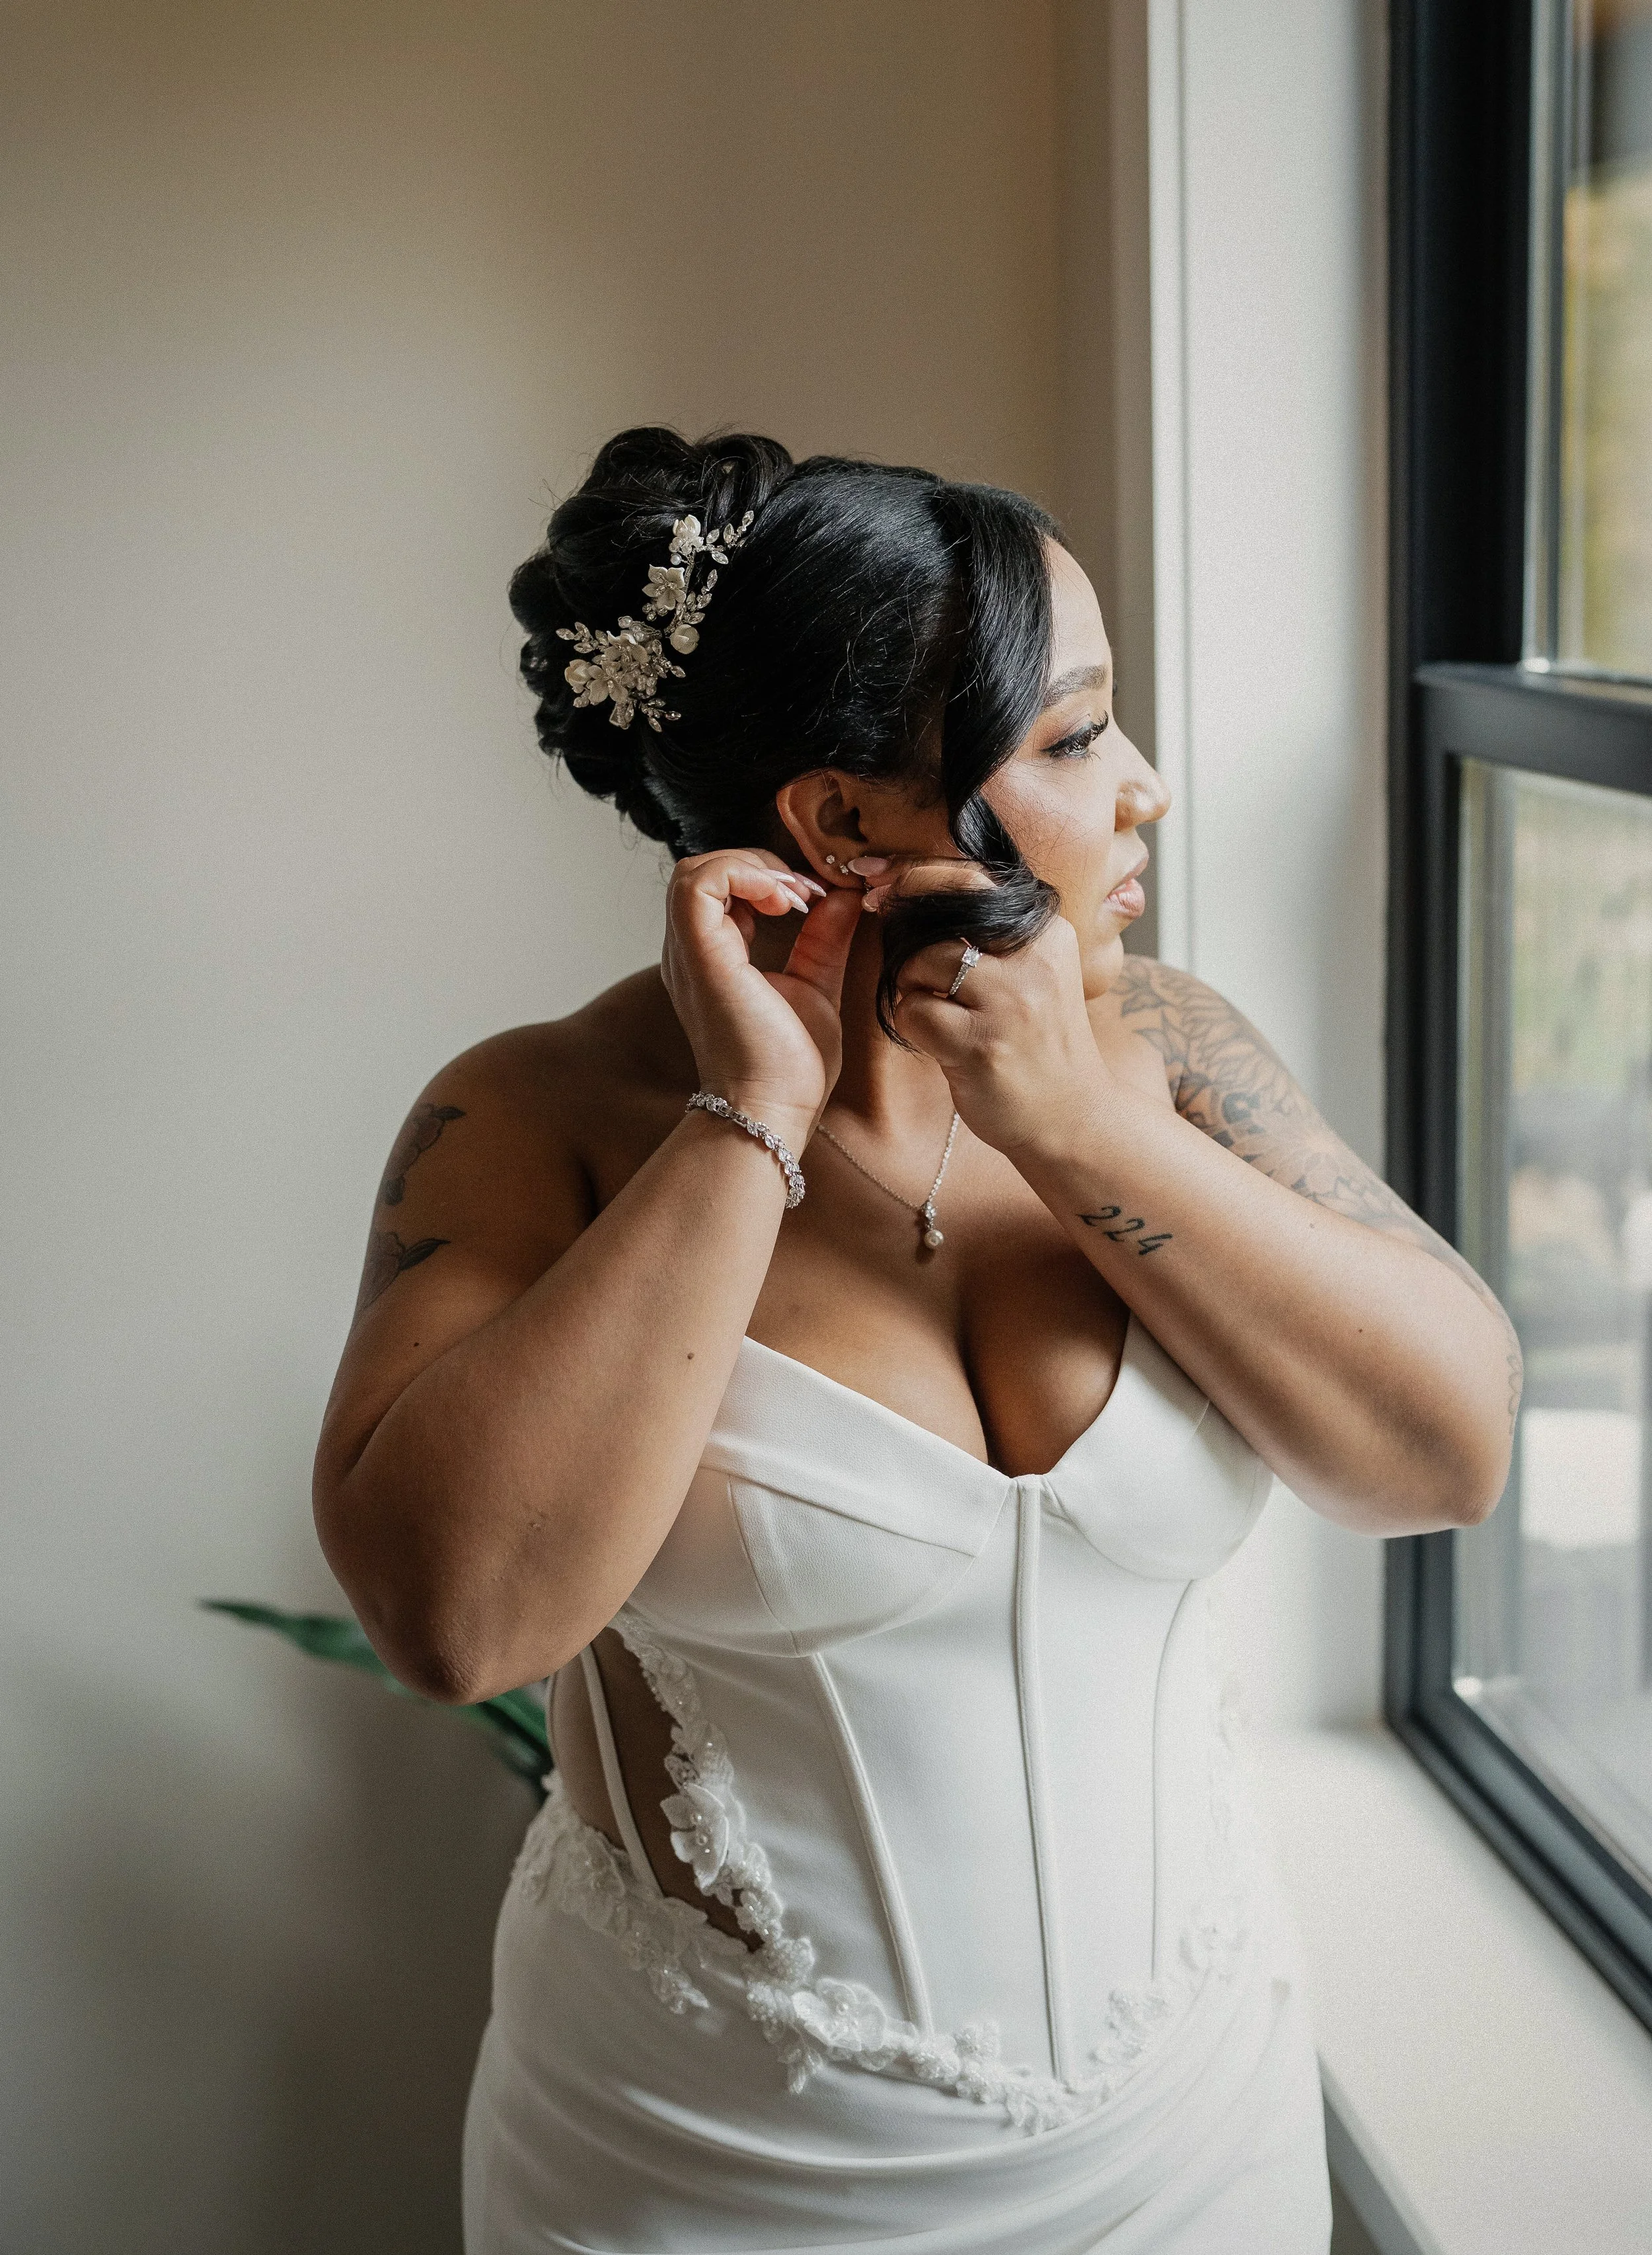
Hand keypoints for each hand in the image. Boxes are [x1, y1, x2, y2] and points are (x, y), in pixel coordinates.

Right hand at [661, 850, 860, 1144]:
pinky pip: (698, 884)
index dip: (768, 878)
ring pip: (695, 869)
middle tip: (805, 896)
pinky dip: (744, 876)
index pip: (722, 889)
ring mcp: (688, 953)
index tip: (813, 899)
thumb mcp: (815, 987)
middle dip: (760, 867)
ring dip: (752, 868)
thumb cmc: (789, 1069)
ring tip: (793, 899)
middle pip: (704, 871)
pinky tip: (783, 903)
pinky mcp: (698, 955)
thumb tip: (843, 897)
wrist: (772, 1111)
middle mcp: (690, 952)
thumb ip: (823, 939)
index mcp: (712, 958)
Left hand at [874, 859, 1114, 1155]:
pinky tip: (937, 1042)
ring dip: (909, 987)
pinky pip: (912, 1012)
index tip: (878, 882)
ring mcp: (1009, 1003)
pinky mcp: (981, 1045)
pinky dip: (911, 1025)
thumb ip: (992, 933)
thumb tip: (912, 889)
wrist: (1072, 1118)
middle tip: (896, 950)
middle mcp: (1033, 959)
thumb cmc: (1039, 1042)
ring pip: (918, 963)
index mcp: (1047, 932)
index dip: (915, 875)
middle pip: (939, 914)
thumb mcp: (1036, 972)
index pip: (970, 879)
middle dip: (902, 928)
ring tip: (937, 1013)